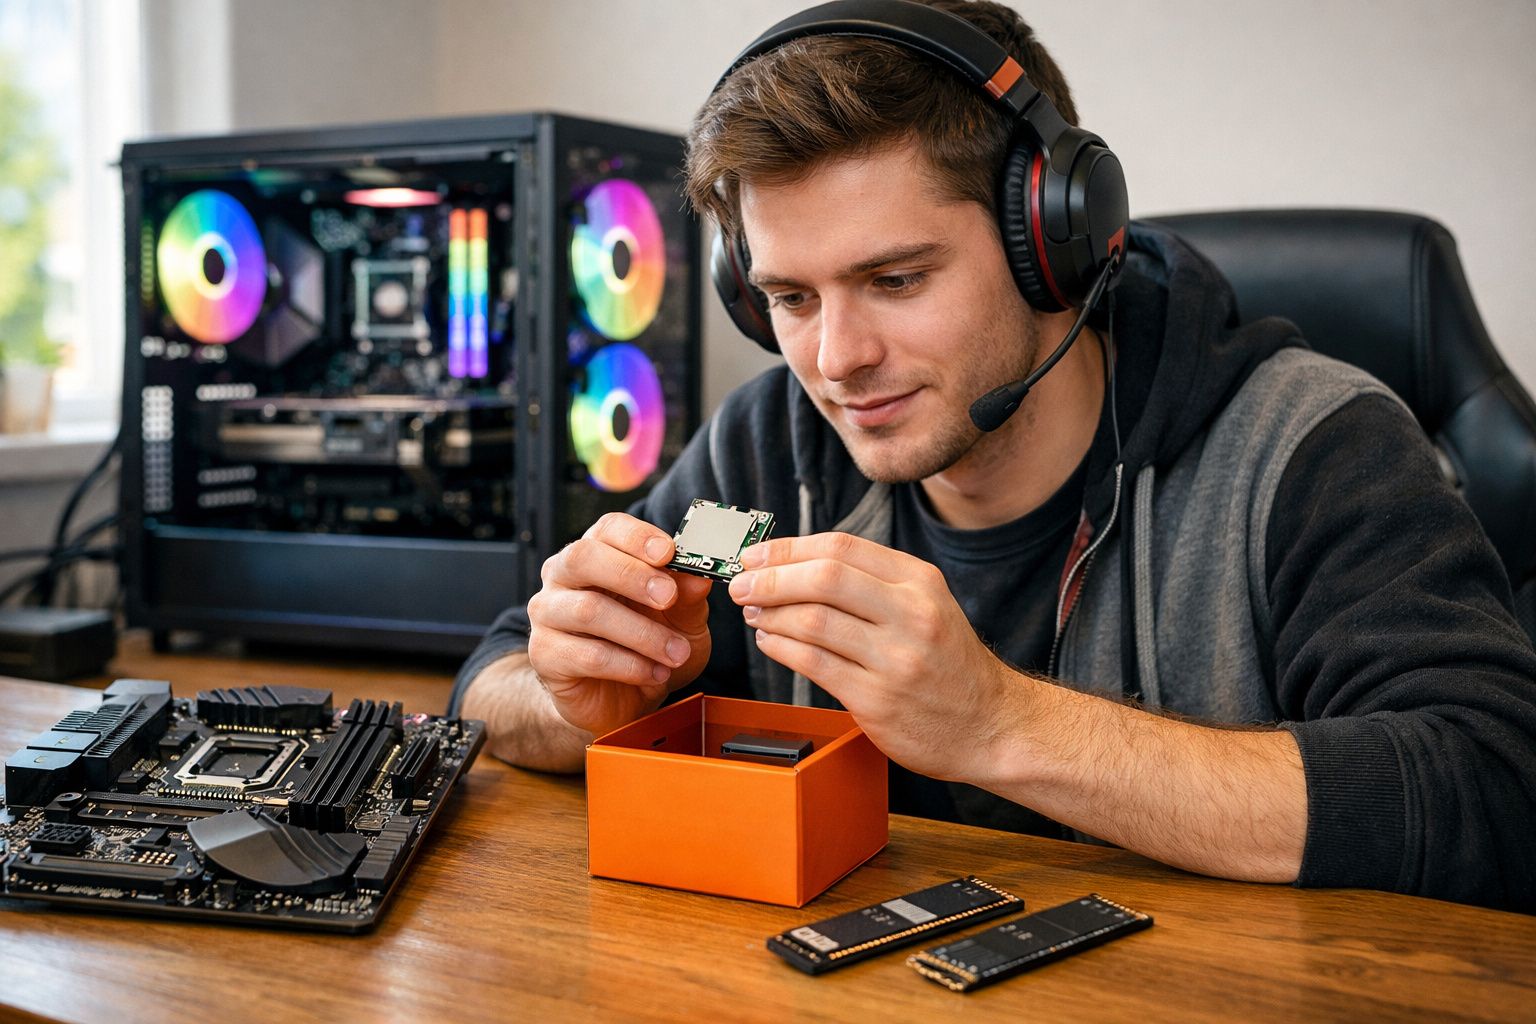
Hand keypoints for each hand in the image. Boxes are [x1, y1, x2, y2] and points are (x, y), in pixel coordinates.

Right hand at [527, 512, 712, 736]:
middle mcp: (563, 576)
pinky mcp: (545, 654)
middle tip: (668, 597)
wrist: (624, 698)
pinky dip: (629, 665)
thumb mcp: (682, 618)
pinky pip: (587, 655)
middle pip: (583, 557)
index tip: (668, 553)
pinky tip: (655, 674)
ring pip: (588, 610)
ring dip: (642, 633)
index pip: (608, 528)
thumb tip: (700, 575)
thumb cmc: (649, 645)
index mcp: (598, 552)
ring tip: (676, 653)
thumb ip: (688, 595)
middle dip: (631, 575)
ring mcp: (548, 613)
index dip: (637, 536)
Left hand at [727, 532, 1012, 779]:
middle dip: (770, 578)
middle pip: (823, 578)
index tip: (756, 553)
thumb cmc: (950, 664)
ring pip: (813, 621)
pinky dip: (781, 648)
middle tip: (741, 583)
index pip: (841, 548)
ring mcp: (895, 659)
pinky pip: (813, 664)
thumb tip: (797, 563)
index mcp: (920, 582)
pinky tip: (772, 641)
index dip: (789, 548)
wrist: (992, 725)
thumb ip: (872, 583)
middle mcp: (911, 615)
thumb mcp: (928, 605)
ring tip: (754, 613)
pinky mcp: (877, 700)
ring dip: (770, 614)